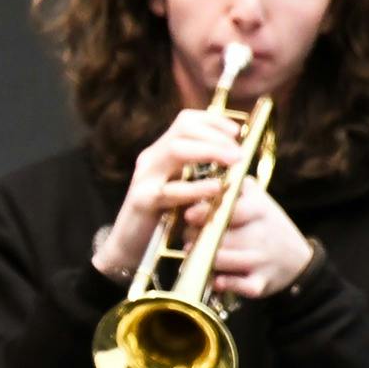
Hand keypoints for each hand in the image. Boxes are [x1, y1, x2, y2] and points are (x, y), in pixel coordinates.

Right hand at [91, 108, 244, 279]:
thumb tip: (237, 160)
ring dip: (210, 152)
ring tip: (234, 162)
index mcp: (161, 152)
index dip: (214, 121)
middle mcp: (151, 159)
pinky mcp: (142, 201)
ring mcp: (144, 178)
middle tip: (240, 153)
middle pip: (183, 129)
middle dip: (217, 136)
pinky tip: (216, 189)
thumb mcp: (184, 190)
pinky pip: (170, 189)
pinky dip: (196, 187)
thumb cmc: (163, 220)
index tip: (238, 132)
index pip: (186, 120)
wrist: (128, 247)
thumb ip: (202, 174)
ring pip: (177, 150)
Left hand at [181, 175, 313, 299]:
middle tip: (188, 236)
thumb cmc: (267, 226)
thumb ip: (236, 186)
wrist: (298, 260)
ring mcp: (262, 260)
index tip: (188, 215)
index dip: (205, 213)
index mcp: (260, 210)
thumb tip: (210, 176)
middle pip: (218, 237)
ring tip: (193, 253)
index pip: (228, 210)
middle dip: (196, 237)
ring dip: (202, 259)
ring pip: (221, 260)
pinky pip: (237, 286)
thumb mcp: (259, 199)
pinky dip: (223, 283)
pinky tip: (215, 278)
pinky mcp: (261, 283)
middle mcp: (262, 235)